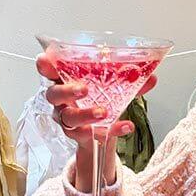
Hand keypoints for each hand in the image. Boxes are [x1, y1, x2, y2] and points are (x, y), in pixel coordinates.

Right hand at [37, 52, 157, 188]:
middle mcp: (61, 100)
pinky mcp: (78, 135)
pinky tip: (125, 126)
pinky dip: (111, 130)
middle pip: (54, 94)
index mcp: (65, 80)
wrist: (102, 131)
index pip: (48, 71)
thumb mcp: (113, 87)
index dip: (44, 65)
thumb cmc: (100, 100)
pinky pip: (90, 134)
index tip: (46, 61)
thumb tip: (151, 77)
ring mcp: (67, 118)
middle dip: (67, 91)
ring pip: (69, 117)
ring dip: (86, 114)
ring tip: (104, 113)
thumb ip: (129, 81)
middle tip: (84, 90)